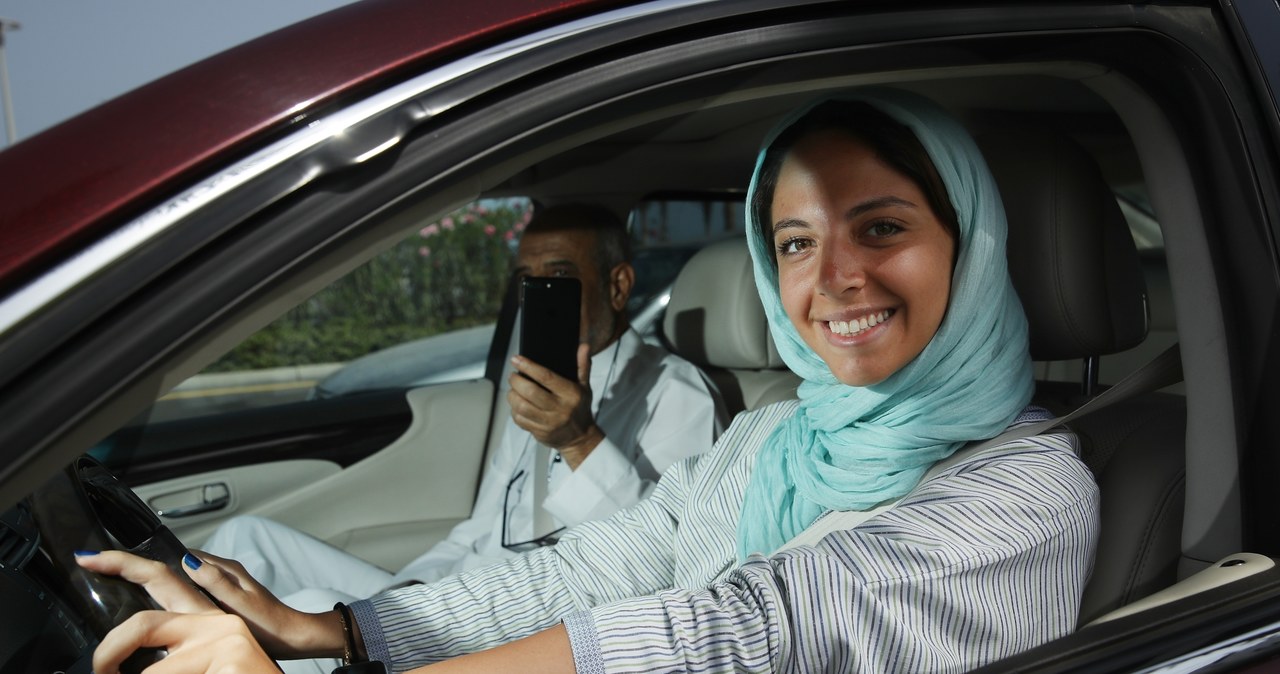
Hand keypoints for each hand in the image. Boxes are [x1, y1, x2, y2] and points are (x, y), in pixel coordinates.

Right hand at [77, 549, 343, 662]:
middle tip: (95, 562)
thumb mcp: (245, 604)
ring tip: (115, 572)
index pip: (161, 561)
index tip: (94, 556)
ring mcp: (218, 579)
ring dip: (147, 568)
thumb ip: (219, 581)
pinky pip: (185, 579)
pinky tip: (157, 591)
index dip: (126, 559)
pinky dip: (165, 580)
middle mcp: (215, 569)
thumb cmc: (271, 623)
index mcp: (217, 570)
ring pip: (173, 568)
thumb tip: (190, 561)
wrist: (294, 633)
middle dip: (129, 560)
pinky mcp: (221, 590)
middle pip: (162, 560)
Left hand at [508, 342, 604, 467]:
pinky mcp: (539, 433)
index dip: (528, 366)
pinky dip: (514, 410)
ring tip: (513, 388)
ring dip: (512, 395)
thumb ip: (583, 365)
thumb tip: (584, 346)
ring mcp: (549, 423)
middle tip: (512, 375)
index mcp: (571, 394)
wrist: (580, 437)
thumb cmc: (580, 407)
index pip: (546, 377)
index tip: (516, 359)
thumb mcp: (585, 386)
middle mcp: (560, 409)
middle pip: (530, 392)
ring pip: (521, 407)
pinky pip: (519, 420)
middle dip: (516, 381)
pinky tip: (516, 403)